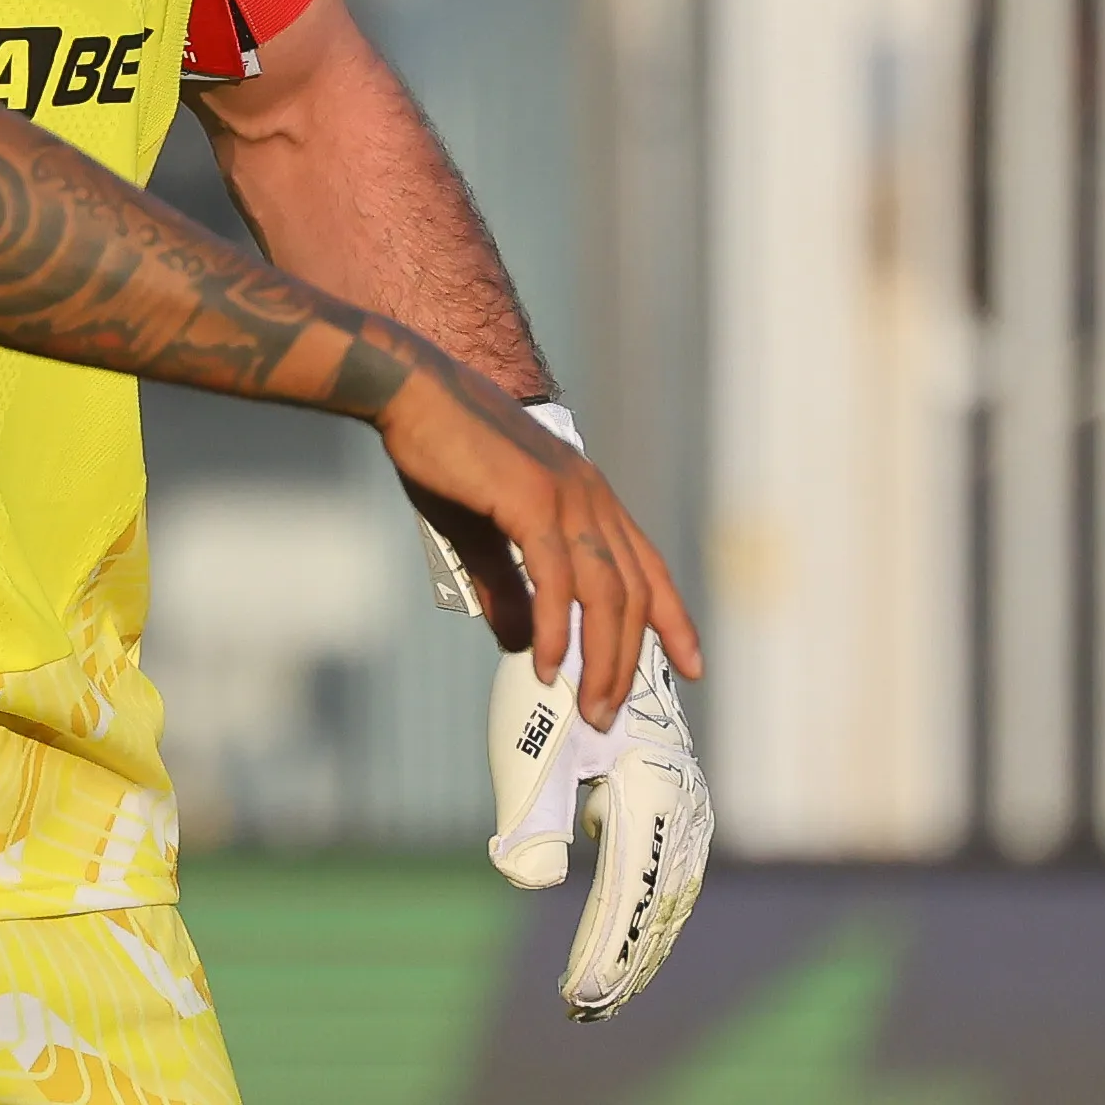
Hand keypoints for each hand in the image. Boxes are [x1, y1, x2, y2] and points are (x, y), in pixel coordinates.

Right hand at [372, 361, 701, 726]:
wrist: (413, 392)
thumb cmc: (443, 454)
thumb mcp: (479, 533)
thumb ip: (504, 587)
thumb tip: (519, 644)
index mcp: (588, 496)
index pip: (647, 567)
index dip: (673, 619)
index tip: (691, 666)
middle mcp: (591, 496)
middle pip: (632, 593)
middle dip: (626, 660)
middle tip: (608, 712)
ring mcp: (567, 496)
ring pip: (605, 593)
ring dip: (600, 657)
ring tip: (587, 705)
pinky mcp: (532, 500)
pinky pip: (555, 579)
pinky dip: (553, 628)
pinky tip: (543, 663)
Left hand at [488, 628, 712, 1019]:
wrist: (585, 627)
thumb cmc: (549, 688)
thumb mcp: (531, 748)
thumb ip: (533, 815)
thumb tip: (526, 876)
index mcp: (651, 792)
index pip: (631, 895)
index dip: (606, 952)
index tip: (578, 997)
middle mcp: (680, 800)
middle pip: (659, 903)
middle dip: (625, 961)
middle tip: (588, 1008)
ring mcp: (683, 799)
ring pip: (668, 890)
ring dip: (639, 941)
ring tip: (605, 988)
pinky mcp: (672, 797)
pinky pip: (666, 868)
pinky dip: (645, 910)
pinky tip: (621, 939)